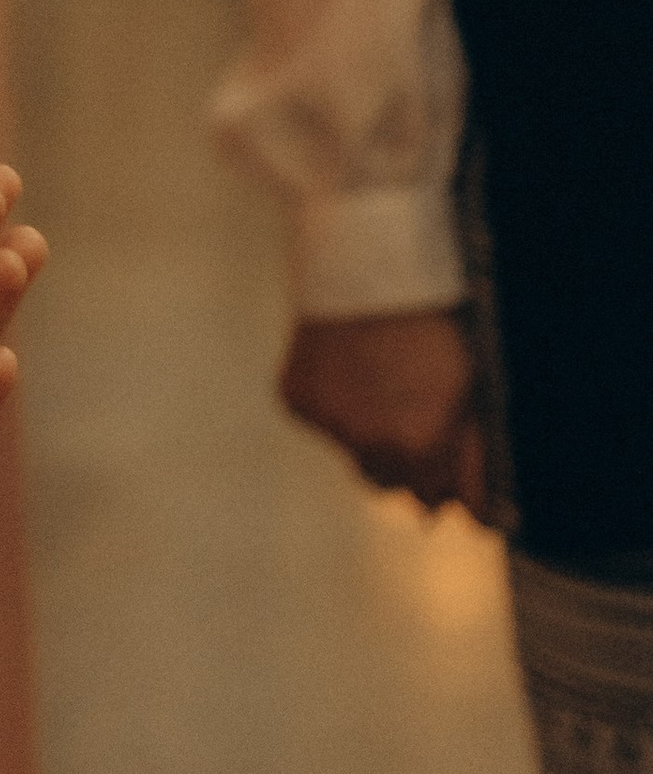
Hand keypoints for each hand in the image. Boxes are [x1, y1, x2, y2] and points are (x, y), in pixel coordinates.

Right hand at [279, 310, 486, 514]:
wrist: (368, 264)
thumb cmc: (436, 318)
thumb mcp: (471, 384)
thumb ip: (471, 450)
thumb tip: (476, 508)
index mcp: (422, 447)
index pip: (442, 499)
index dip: (455, 490)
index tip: (462, 484)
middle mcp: (371, 448)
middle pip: (390, 485)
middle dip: (408, 469)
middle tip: (417, 431)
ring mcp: (329, 425)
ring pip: (352, 452)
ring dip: (368, 437)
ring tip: (383, 387)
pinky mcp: (296, 402)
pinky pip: (319, 421)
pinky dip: (332, 406)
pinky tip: (347, 368)